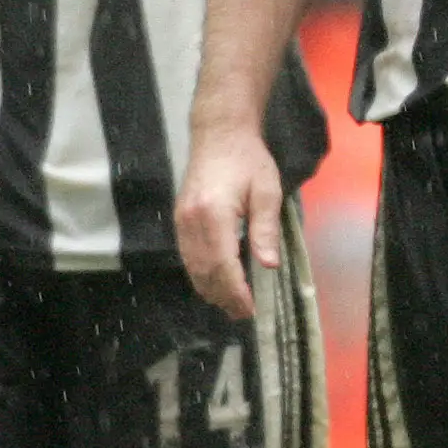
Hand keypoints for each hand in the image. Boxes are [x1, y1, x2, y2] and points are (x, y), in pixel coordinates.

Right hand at [175, 120, 284, 319]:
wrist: (218, 133)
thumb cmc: (248, 159)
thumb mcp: (267, 191)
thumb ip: (266, 229)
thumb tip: (268, 265)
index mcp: (214, 214)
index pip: (223, 265)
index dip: (236, 291)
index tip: (250, 309)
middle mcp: (191, 221)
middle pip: (204, 272)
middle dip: (223, 297)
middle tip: (243, 314)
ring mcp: (181, 221)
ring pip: (192, 268)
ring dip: (211, 290)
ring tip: (232, 304)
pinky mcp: (179, 220)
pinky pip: (187, 257)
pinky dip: (201, 275)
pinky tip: (217, 282)